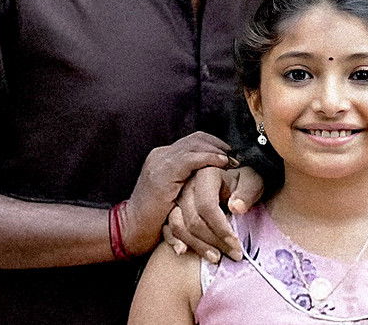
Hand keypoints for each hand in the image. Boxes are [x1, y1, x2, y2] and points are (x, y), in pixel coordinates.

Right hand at [120, 132, 233, 256]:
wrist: (132, 229)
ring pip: (195, 145)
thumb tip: (211, 177)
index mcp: (163, 158)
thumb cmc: (155, 219)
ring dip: (218, 150)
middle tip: (236, 156)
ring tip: (233, 160)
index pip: (193, 141)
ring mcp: (160, 161)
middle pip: (196, 138)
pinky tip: (223, 163)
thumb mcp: (174, 194)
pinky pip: (191, 158)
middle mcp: (161, 155)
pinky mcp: (163, 172)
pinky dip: (210, 158)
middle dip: (219, 145)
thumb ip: (187, 182)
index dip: (214, 145)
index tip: (230, 155)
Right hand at [162, 165, 263, 261]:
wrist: (234, 179)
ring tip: (215, 258)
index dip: (221, 228)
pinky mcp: (171, 209)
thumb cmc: (243, 181)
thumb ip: (247, 192)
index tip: (236, 244)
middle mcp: (187, 185)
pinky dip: (173, 241)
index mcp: (206, 174)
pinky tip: (183, 252)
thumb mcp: (253, 181)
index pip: (207, 206)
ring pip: (178, 226)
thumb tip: (236, 208)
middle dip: (213, 241)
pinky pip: (167, 228)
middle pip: (192, 219)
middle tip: (233, 254)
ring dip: (196, 245)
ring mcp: (176, 198)